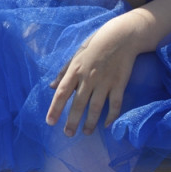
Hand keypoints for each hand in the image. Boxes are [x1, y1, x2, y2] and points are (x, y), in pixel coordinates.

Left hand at [45, 15, 140, 135]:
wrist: (120, 37)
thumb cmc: (94, 45)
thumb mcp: (75, 55)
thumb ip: (63, 72)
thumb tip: (51, 87)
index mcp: (75, 70)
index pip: (62, 92)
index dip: (55, 108)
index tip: (50, 122)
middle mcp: (88, 78)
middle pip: (78, 103)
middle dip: (72, 121)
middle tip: (67, 134)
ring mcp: (104, 82)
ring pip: (96, 107)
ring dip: (90, 122)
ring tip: (86, 133)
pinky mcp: (119, 84)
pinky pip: (115, 104)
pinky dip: (112, 116)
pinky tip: (107, 125)